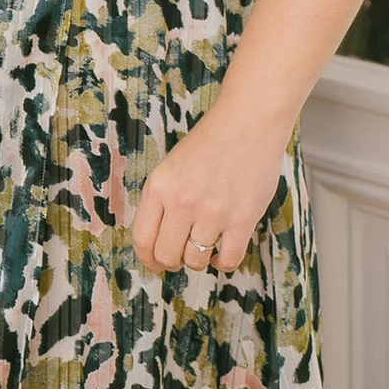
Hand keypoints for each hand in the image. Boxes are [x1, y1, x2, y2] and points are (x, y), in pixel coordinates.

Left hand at [130, 107, 286, 274]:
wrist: (246, 125)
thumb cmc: (207, 146)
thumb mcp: (170, 169)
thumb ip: (161, 201)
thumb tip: (155, 241)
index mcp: (158, 187)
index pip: (142, 239)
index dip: (147, 259)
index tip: (153, 263)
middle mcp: (182, 202)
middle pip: (167, 256)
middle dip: (170, 262)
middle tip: (178, 257)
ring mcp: (213, 213)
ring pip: (196, 261)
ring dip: (198, 260)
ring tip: (202, 246)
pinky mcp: (242, 221)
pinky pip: (228, 260)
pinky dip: (222, 262)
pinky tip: (221, 250)